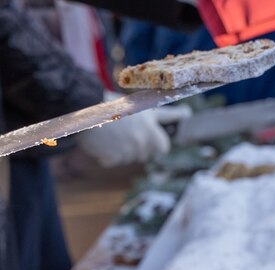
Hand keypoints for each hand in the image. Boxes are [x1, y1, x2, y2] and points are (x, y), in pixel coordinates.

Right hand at [77, 103, 191, 166]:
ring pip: (129, 158)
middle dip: (139, 146)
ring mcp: (127, 152)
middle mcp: (142, 142)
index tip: (149, 135)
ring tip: (112, 133)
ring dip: (122, 149)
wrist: (85, 106)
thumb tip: (188, 114)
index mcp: (151, 129)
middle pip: (145, 154)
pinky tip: (103, 140)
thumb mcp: (142, 105)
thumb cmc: (116, 104)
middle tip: (126, 131)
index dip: (156, 142)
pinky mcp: (112, 159)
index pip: (163, 146)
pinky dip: (107, 154)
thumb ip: (166, 115)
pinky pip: (113, 161)